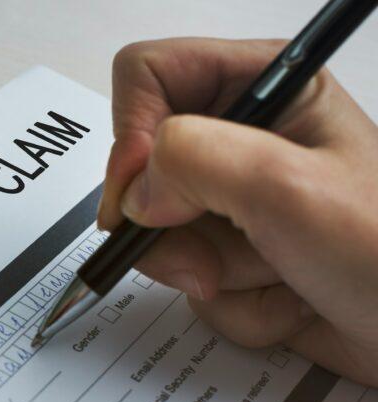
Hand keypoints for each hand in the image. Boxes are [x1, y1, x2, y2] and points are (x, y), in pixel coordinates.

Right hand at [99, 38, 377, 385]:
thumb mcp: (287, 187)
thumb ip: (194, 161)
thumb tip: (135, 192)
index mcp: (264, 87)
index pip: (148, 76)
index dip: (133, 135)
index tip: (146, 195)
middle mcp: (243, 140)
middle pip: (142, 171)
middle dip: (173, 228)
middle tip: (214, 257)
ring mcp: (237, 203)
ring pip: (162, 236)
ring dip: (213, 274)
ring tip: (276, 276)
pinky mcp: (237, 256)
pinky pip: (191, 281)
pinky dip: (235, 306)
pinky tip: (287, 300)